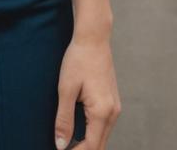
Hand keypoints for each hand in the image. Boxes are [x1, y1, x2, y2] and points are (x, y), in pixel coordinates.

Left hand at [54, 35, 120, 149]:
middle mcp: (113, 113)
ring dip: (88, 144)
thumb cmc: (78, 60)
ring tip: (69, 144)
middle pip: (100, 146)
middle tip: (64, 149)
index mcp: (102, 112)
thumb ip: (64, 119)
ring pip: (103, 137)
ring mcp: (115, 107)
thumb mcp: (66, 89)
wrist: (94, 38)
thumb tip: (61, 145)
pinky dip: (93, 133)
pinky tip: (79, 131)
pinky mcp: (113, 101)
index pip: (91, 147)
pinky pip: (104, 126)